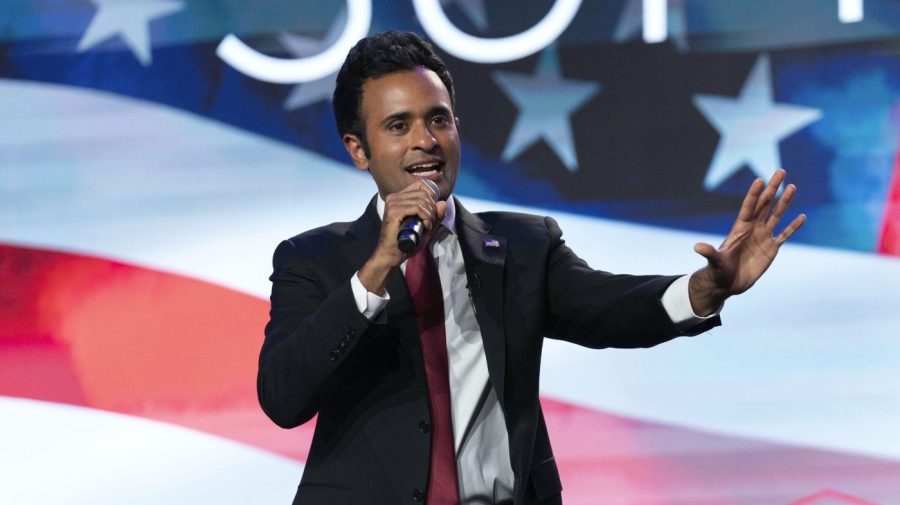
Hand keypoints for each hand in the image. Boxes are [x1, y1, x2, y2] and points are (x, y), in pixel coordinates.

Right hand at [358, 181, 446, 293]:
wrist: (391, 255)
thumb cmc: (407, 243)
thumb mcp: (426, 227)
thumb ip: (436, 216)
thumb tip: (442, 203)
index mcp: (398, 198)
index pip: (420, 185)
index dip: (431, 197)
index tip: (432, 212)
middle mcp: (394, 197)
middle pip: (423, 193)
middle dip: (432, 208)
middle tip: (431, 223)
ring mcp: (392, 203)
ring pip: (421, 200)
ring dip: (430, 215)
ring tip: (428, 227)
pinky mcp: (393, 212)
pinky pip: (417, 208)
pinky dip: (425, 218)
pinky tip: (425, 227)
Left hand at [689, 168, 805, 315]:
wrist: (727, 283)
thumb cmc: (718, 271)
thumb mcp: (714, 261)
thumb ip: (709, 253)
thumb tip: (697, 247)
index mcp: (739, 228)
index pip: (748, 207)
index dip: (754, 194)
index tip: (760, 179)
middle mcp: (753, 229)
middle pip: (765, 204)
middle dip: (773, 188)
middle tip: (781, 171)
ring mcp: (763, 237)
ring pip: (776, 215)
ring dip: (785, 202)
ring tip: (793, 186)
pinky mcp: (771, 248)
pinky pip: (784, 234)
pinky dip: (793, 226)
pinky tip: (801, 216)